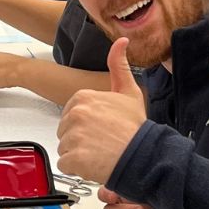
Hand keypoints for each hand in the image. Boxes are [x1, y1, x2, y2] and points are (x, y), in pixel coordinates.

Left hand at [57, 38, 146, 183]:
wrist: (143, 156)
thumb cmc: (135, 128)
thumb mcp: (129, 92)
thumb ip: (119, 65)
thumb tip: (121, 40)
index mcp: (83, 97)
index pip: (71, 114)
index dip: (87, 125)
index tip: (103, 129)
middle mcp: (75, 114)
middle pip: (66, 131)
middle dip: (80, 139)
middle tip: (102, 142)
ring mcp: (72, 136)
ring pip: (65, 147)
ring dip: (79, 154)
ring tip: (100, 153)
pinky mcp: (73, 157)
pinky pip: (66, 164)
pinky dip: (78, 168)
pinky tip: (95, 164)